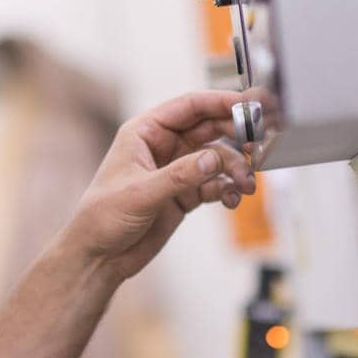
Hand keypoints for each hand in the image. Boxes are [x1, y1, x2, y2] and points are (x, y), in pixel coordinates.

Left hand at [63, 91, 257, 281]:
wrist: (99, 256)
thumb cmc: (103, 216)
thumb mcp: (140, 193)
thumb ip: (179, 176)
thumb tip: (213, 159)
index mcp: (144, 132)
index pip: (189, 107)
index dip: (220, 102)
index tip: (249, 105)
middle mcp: (162, 146)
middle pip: (209, 128)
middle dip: (236, 135)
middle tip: (259, 145)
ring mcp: (176, 170)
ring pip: (217, 158)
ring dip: (236, 168)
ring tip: (246, 185)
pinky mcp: (184, 194)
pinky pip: (215, 184)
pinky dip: (228, 189)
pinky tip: (232, 199)